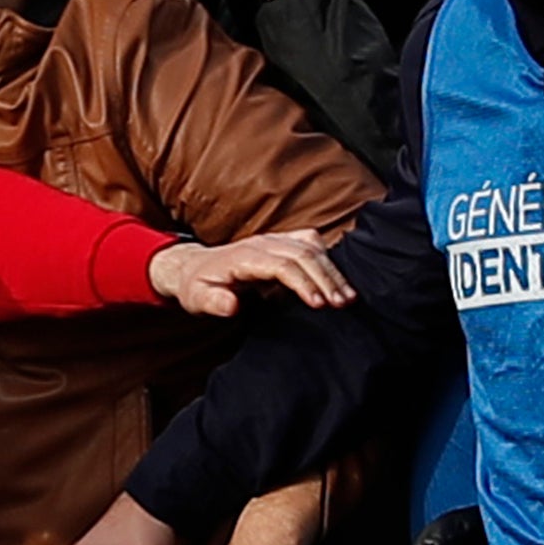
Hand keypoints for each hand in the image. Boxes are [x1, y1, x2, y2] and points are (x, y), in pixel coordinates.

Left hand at [144, 226, 355, 316]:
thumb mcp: (197, 298)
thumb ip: (213, 301)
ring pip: (312, 246)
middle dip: (327, 278)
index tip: (320, 304)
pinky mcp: (282, 241)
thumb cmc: (199, 286)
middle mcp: (263, 242)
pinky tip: (339, 279)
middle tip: (343, 303)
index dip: (303, 282)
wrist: (196, 268)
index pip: (282, 265)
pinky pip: (311, 242)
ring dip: (332, 270)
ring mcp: (274, 239)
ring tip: (348, 297)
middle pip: (304, 254)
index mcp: (244, 256)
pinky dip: (328, 258)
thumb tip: (232, 305)